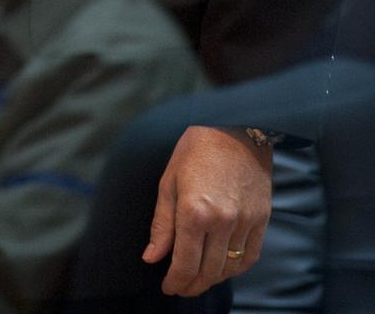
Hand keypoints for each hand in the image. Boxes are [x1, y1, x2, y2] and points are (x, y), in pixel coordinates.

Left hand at [142, 125, 272, 295]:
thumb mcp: (169, 181)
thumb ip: (162, 224)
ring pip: (228, 267)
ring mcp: (244, 222)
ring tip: (199, 278)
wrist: (236, 128)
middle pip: (207, 271)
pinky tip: (223, 267)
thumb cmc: (196, 150)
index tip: (168, 287)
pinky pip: (249, 257)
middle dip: (191, 285)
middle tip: (181, 286)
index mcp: (194, 211)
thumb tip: (151, 257)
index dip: (175, 281)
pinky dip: (235, 268)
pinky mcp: (261, 220)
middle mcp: (221, 221)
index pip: (184, 263)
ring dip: (212, 279)